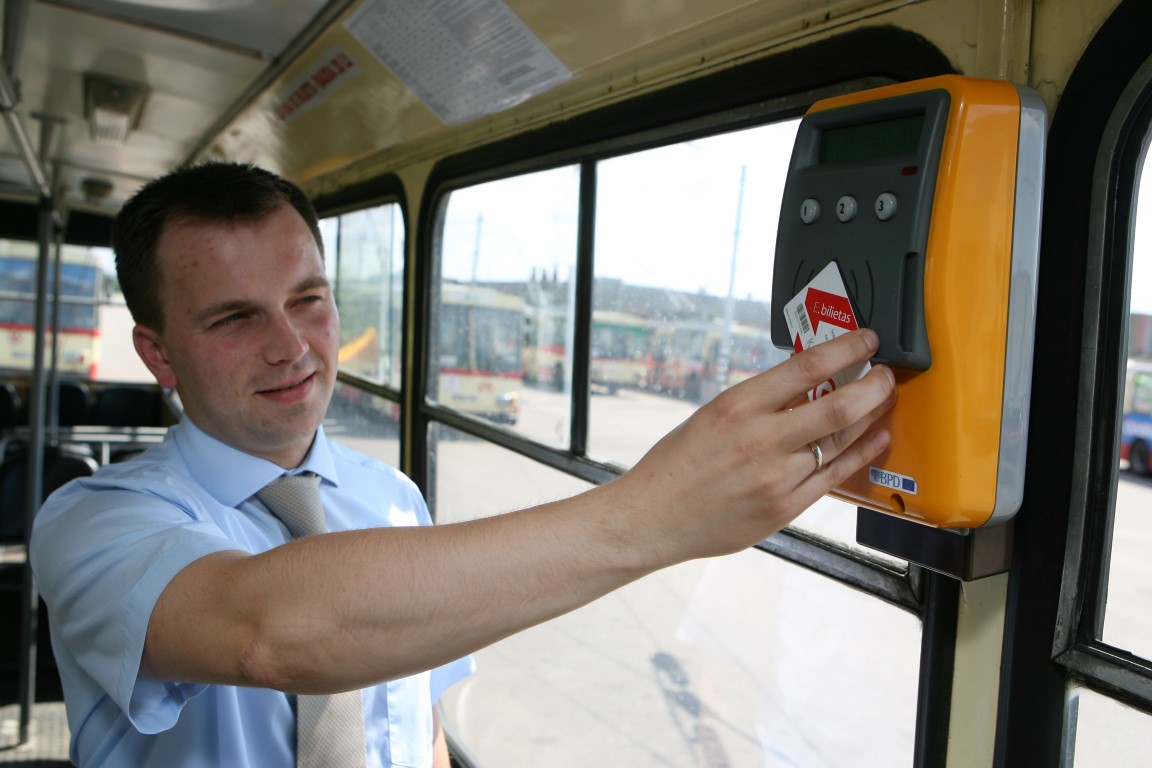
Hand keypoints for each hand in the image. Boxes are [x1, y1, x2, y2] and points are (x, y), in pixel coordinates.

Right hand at [602, 328, 894, 564]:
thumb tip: (808, 383)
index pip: (807, 368)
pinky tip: (875, 438)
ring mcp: (776, 478)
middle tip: (886, 372)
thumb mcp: (712, 415)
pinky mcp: (784, 509)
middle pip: (839, 407)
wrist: (653, 517)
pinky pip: (835, 477)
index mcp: (737, 406)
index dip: (846, 350)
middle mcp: (760, 440)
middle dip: (874, 385)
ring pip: (842, 442)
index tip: (865, 340)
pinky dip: (861, 454)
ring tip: (883, 400)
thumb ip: (760, 402)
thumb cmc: (677, 464)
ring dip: (871, 417)